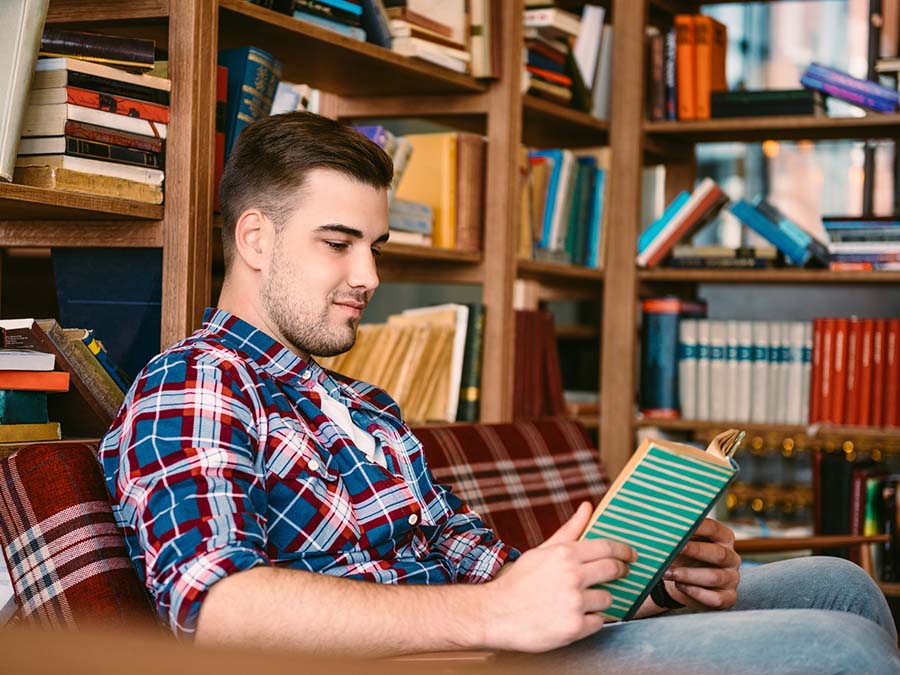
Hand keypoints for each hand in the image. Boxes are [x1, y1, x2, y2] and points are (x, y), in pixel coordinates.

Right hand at [482, 502, 636, 652]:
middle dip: (621, 571)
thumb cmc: (519, 582)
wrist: (495, 613)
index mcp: (564, 554)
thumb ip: (569, 530)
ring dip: (599, 600)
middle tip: (620, 574)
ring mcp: (574, 603)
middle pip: (614, 570)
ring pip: (607, 598)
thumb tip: (587, 507)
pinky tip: (572, 616)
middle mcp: (572, 576)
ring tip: (579, 601)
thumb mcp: (542, 551)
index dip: (624, 551)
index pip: (607, 547)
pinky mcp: (574, 628)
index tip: (631, 555)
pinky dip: (590, 621)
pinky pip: (599, 622)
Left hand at [662, 518, 740, 610]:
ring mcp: (732, 579)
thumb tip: (662, 527)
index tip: (680, 525)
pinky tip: (679, 586)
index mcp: (724, 538)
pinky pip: (715, 598)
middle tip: (676, 549)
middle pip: (718, 553)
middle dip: (695, 551)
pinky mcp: (728, 598)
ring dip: (688, 575)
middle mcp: (732, 558)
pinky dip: (695, 592)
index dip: (697, 527)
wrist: (683, 582)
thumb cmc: (684, 556)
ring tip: (667, 572)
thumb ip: (679, 533)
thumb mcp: (683, 542)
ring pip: (714, 577)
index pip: (713, 528)